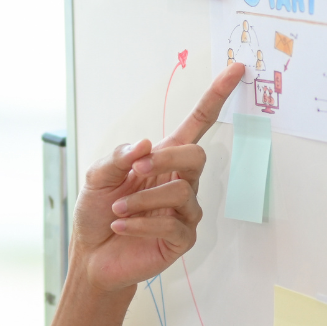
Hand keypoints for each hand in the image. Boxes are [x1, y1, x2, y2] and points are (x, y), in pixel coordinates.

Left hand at [73, 62, 241, 291]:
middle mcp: (180, 182)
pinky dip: (140, 223)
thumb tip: (146, 144)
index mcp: (163, 159)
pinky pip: (172, 224)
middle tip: (135, 171)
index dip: (216, 97)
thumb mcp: (97, 177)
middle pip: (196, 157)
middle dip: (165, 160)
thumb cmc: (97, 212)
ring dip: (142, 200)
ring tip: (117, 210)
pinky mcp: (182, 238)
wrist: (91, 256)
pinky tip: (121, 227)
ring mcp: (185, 211)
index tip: (235, 69)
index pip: (198, 123)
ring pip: (181, 192)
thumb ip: (119, 156)